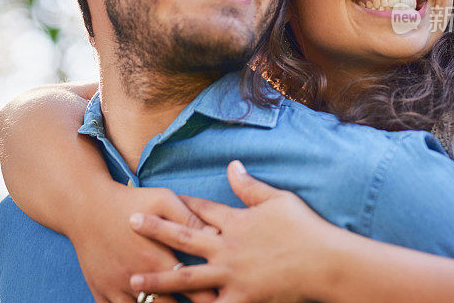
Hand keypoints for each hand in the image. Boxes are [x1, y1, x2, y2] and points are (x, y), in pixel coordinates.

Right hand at [68, 184, 216, 302]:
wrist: (85, 207)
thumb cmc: (130, 201)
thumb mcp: (163, 200)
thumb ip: (190, 219)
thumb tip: (218, 235)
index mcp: (157, 257)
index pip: (192, 288)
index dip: (211, 297)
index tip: (223, 297)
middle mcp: (138, 278)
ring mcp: (117, 288)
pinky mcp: (101, 292)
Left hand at [129, 161, 340, 302]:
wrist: (324, 262)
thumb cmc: (304, 228)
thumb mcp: (277, 199)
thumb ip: (249, 186)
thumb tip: (231, 164)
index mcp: (235, 221)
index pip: (201, 209)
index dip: (180, 203)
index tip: (159, 197)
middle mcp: (227, 247)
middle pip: (184, 236)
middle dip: (155, 230)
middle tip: (130, 223)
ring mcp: (231, 275)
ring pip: (186, 278)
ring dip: (158, 279)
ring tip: (133, 281)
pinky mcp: (241, 299)